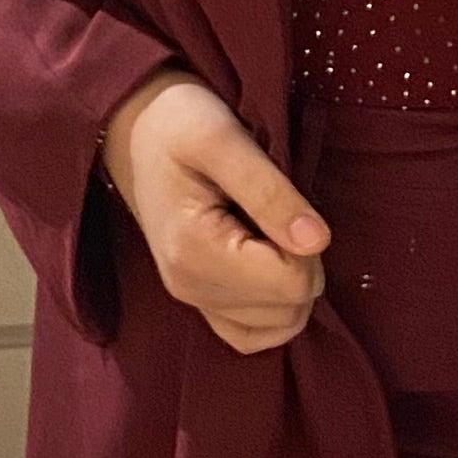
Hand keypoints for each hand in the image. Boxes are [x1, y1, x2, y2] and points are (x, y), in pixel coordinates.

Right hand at [100, 68, 328, 355]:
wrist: (140, 130)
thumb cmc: (179, 123)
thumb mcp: (223, 138)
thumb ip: (270, 191)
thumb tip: (317, 242)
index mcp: (194, 252)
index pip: (292, 284)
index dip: (308, 244)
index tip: (284, 202)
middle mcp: (190, 288)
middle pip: (290, 308)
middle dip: (302, 261)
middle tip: (274, 211)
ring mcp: (193, 300)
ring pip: (280, 324)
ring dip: (292, 281)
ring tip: (268, 230)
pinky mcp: (202, 302)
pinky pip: (256, 334)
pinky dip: (276, 306)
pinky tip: (268, 262)